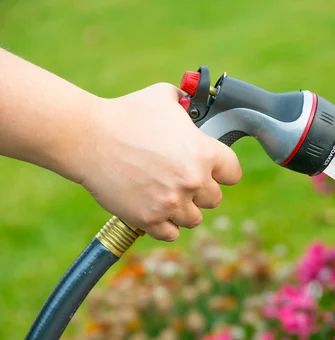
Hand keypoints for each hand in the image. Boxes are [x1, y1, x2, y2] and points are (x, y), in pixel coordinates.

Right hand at [79, 83, 241, 240]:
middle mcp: (193, 181)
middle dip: (201, 190)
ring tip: (168, 195)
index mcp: (204, 153)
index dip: (223, 171)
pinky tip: (158, 210)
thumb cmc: (125, 114)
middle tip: (182, 180)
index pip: (233, 173)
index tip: (215, 171)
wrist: (87, 138)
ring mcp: (172, 203)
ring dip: (184, 209)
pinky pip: (171, 233)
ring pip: (194, 218)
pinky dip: (166, 225)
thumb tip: (191, 101)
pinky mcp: (150, 219)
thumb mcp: (163, 96)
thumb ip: (185, 102)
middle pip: (214, 199)